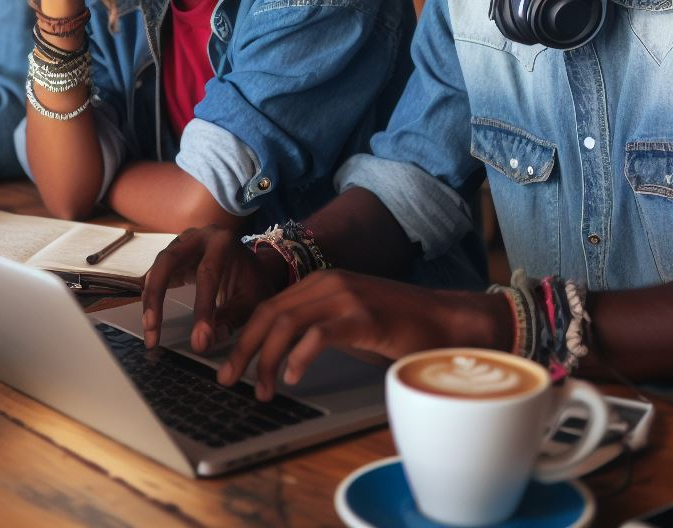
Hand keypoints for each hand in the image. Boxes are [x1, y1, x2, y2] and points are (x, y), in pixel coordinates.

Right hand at [141, 226, 288, 352]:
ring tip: (151, 333)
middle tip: (153, 329)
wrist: (248, 263)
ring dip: (150, 301)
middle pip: (168, 261)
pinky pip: (156, 276)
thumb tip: (210, 339)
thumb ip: (233, 317)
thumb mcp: (253, 299)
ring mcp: (181, 244)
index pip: (208, 274)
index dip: (203, 309)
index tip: (200, 342)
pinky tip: (151, 320)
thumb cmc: (252, 280)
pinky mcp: (173, 258)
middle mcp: (197, 237)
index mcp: (223, 241)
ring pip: (157, 268)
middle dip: (157, 296)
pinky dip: (151, 298)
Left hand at [216, 270, 512, 400]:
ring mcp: (344, 296)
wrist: (446, 320)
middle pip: (268, 313)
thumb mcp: (348, 322)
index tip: (228, 363)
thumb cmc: (399, 325)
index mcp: (319, 282)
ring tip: (260, 389)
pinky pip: (319, 333)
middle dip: (242, 348)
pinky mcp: (363, 315)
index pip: (267, 306)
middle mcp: (327, 282)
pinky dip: (300, 356)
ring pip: (286, 323)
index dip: (243, 335)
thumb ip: (318, 327)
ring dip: (265, 358)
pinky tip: (294, 376)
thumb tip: (283, 352)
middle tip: (226, 379)